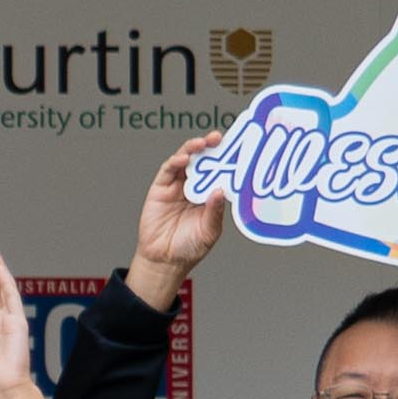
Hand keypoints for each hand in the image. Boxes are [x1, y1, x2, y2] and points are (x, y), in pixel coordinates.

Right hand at [133, 139, 228, 298]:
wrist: (165, 261)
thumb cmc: (189, 248)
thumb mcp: (210, 231)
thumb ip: (215, 211)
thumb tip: (220, 190)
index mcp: (210, 195)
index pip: (220, 170)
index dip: (227, 157)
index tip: (237, 146)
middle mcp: (194, 187)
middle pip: (203, 160)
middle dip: (211, 146)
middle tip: (219, 137)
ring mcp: (176, 187)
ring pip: (186, 160)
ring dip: (193, 148)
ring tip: (203, 143)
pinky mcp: (160, 189)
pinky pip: (168, 171)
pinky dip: (175, 162)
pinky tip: (184, 159)